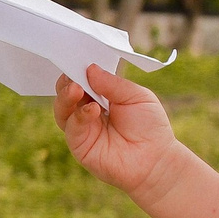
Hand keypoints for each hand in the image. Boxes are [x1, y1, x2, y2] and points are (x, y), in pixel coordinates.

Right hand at [54, 65, 186, 204]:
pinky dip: (80, 116)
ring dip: (67, 97)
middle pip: (66, 94)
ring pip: (62, 110)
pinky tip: (92, 109)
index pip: (82, 80)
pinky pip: (73, 128)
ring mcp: (82, 129)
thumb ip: (113, 84)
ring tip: (76, 88)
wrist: (156, 160)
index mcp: (100, 97)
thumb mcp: (136, 97)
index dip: (77, 70)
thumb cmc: (150, 126)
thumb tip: (90, 68)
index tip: (75, 57)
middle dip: (67, 82)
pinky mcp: (80, 146)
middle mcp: (87, 112)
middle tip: (72, 74)